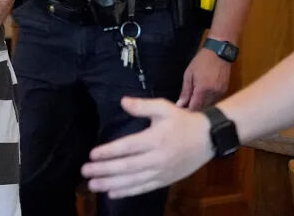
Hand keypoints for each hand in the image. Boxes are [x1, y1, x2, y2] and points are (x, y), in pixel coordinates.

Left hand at [81, 97, 214, 197]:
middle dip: (104, 170)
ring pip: (133, 180)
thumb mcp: (164, 107)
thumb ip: (142, 106)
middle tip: (85, 172)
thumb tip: (122, 101)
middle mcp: (157, 158)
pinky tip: (112, 193)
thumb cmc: (182, 121)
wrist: (208, 139)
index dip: (109, 152)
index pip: (128, 147)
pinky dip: (127, 192)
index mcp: (155, 139)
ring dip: (111, 184)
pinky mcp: (165, 180)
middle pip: (127, 166)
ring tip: (93, 185)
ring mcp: (161, 172)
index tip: (92, 155)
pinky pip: (144, 188)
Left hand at [176, 46, 231, 110]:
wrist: (219, 51)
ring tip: (193, 104)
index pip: (195, 107)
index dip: (187, 112)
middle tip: (185, 110)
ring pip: (210, 106)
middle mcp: (213, 93)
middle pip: (203, 109)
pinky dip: (208, 102)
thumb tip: (180, 104)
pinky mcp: (225, 90)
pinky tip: (202, 99)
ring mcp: (221, 92)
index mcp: (203, 89)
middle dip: (194, 111)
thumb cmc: (201, 61)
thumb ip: (185, 91)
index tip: (180, 113)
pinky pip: (216, 101)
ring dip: (201, 107)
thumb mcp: (189, 74)